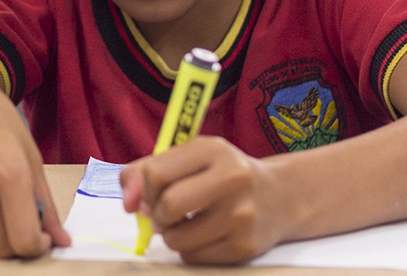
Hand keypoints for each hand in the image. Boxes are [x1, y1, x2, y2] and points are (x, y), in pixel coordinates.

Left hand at [120, 136, 285, 263]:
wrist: (279, 197)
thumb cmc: (221, 175)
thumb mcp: (189, 159)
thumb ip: (145, 172)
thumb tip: (127, 204)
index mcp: (214, 150)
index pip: (156, 173)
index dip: (146, 189)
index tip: (155, 193)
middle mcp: (233, 178)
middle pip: (169, 205)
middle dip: (159, 215)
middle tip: (167, 214)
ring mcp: (242, 214)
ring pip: (177, 238)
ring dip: (171, 235)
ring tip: (186, 224)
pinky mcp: (245, 246)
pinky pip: (193, 257)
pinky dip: (189, 249)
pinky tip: (204, 235)